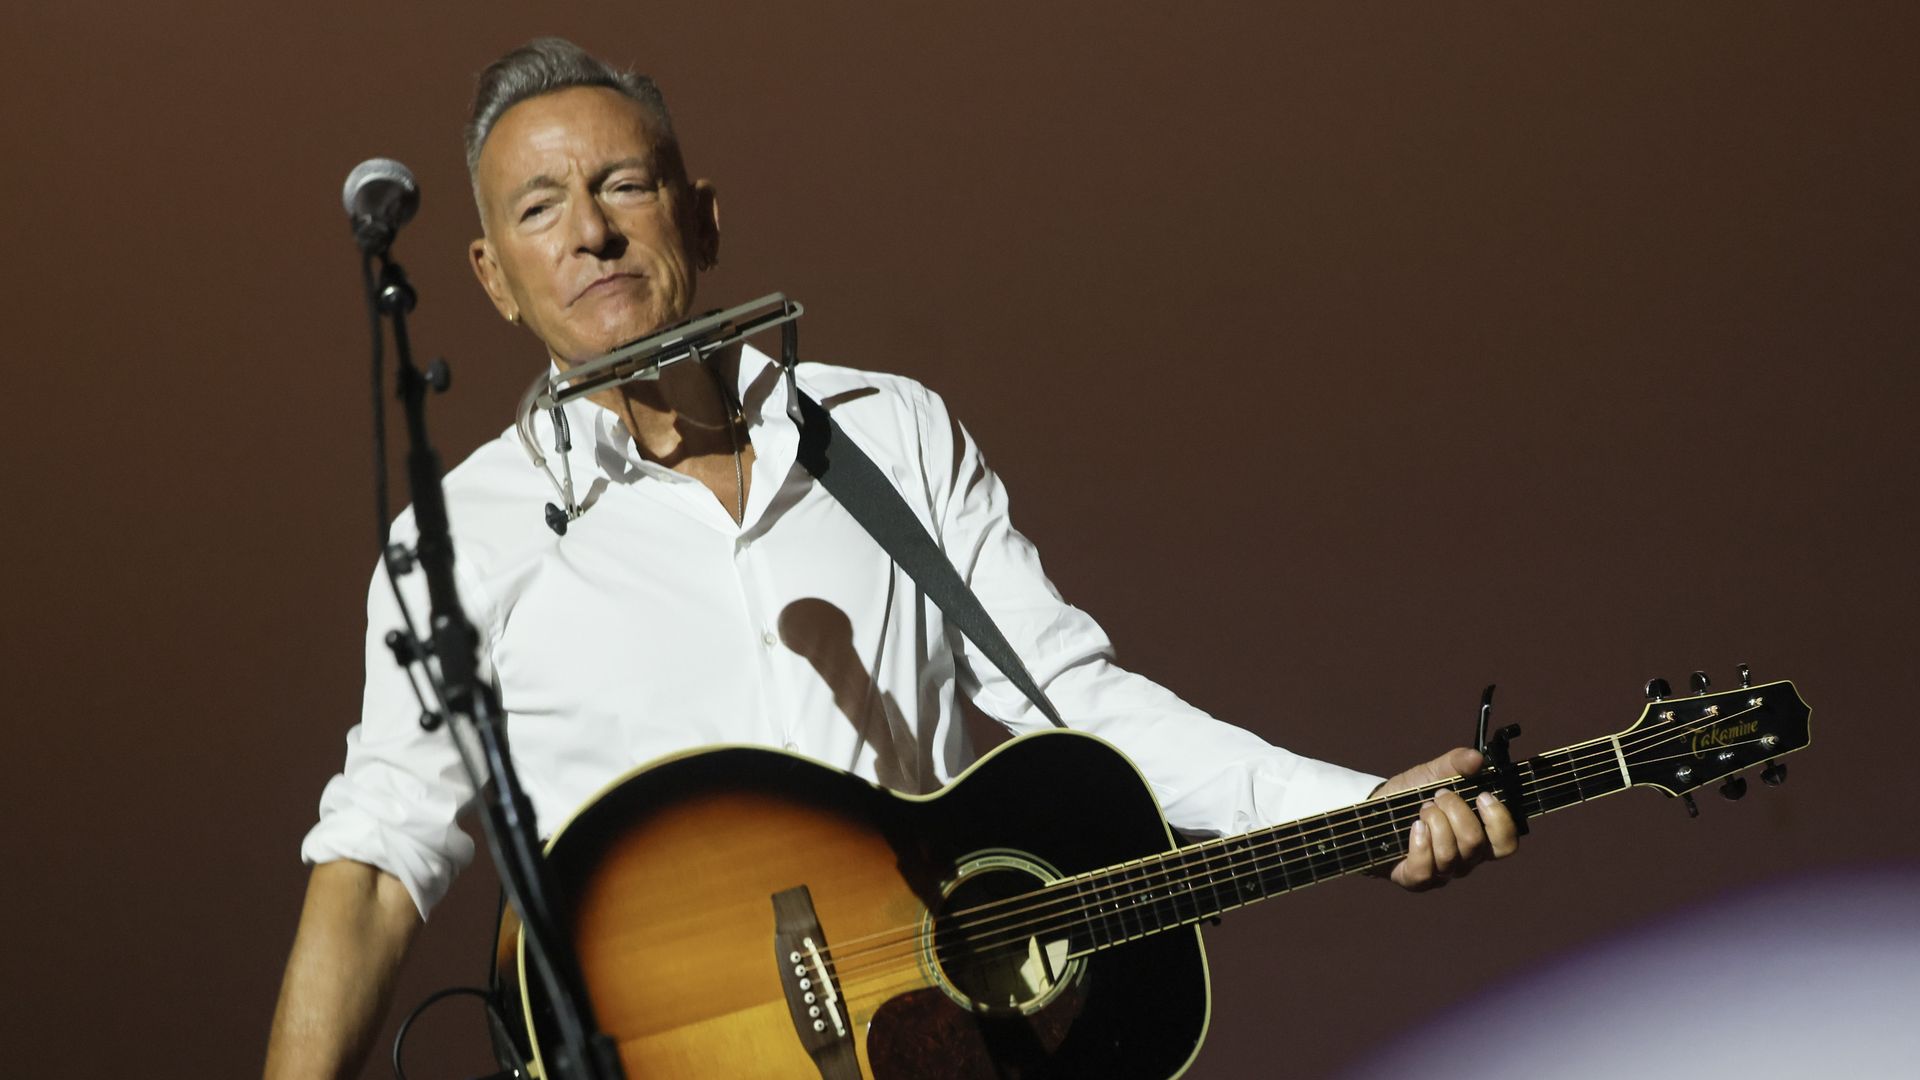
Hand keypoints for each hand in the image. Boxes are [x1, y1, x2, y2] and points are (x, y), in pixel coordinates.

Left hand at [1373, 748, 1518, 890]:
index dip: (1500, 821)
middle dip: (1456, 812)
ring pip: (1451, 856)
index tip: (1482, 796)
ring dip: (1435, 823)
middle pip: (1475, 843)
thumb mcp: (1432, 774)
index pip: (1506, 844)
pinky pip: (1425, 870)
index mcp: (1478, 836)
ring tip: (1422, 808)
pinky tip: (1414, 827)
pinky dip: (1420, 844)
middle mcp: (1465, 858)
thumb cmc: (1409, 796)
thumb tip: (1477, 758)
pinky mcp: (1416, 880)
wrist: (1373, 811)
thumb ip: (1456, 764)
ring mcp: (1441, 872)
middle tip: (1438, 796)